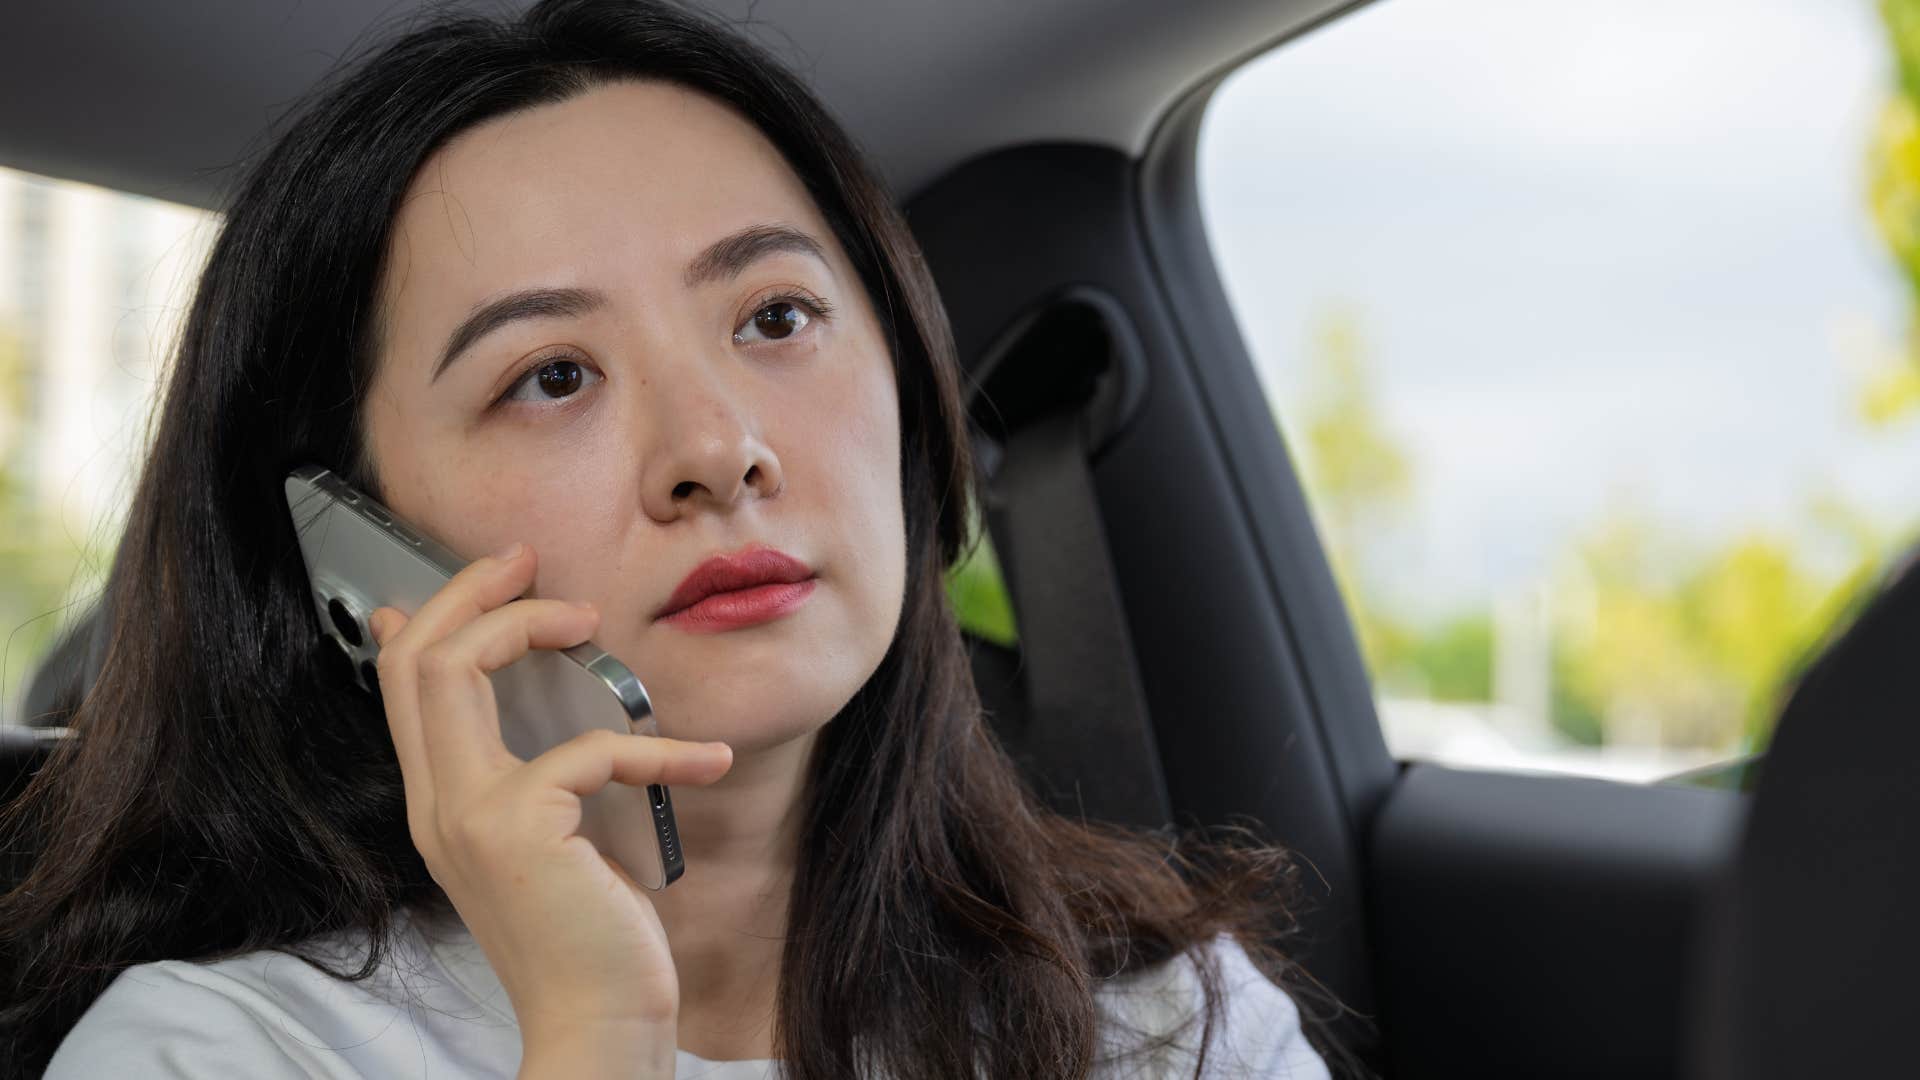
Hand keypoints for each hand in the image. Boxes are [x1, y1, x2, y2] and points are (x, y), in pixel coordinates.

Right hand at [368, 541, 731, 1059]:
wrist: (596, 1025)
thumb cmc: (588, 935)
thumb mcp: (552, 840)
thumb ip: (537, 771)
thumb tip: (535, 710)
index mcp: (444, 804)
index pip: (403, 682)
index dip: (439, 612)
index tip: (497, 572)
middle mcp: (438, 806)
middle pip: (414, 659)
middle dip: (468, 591)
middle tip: (526, 561)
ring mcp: (468, 816)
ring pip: (453, 671)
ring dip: (526, 622)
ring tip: (590, 619)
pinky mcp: (518, 829)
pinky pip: (585, 747)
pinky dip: (656, 747)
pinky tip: (703, 762)